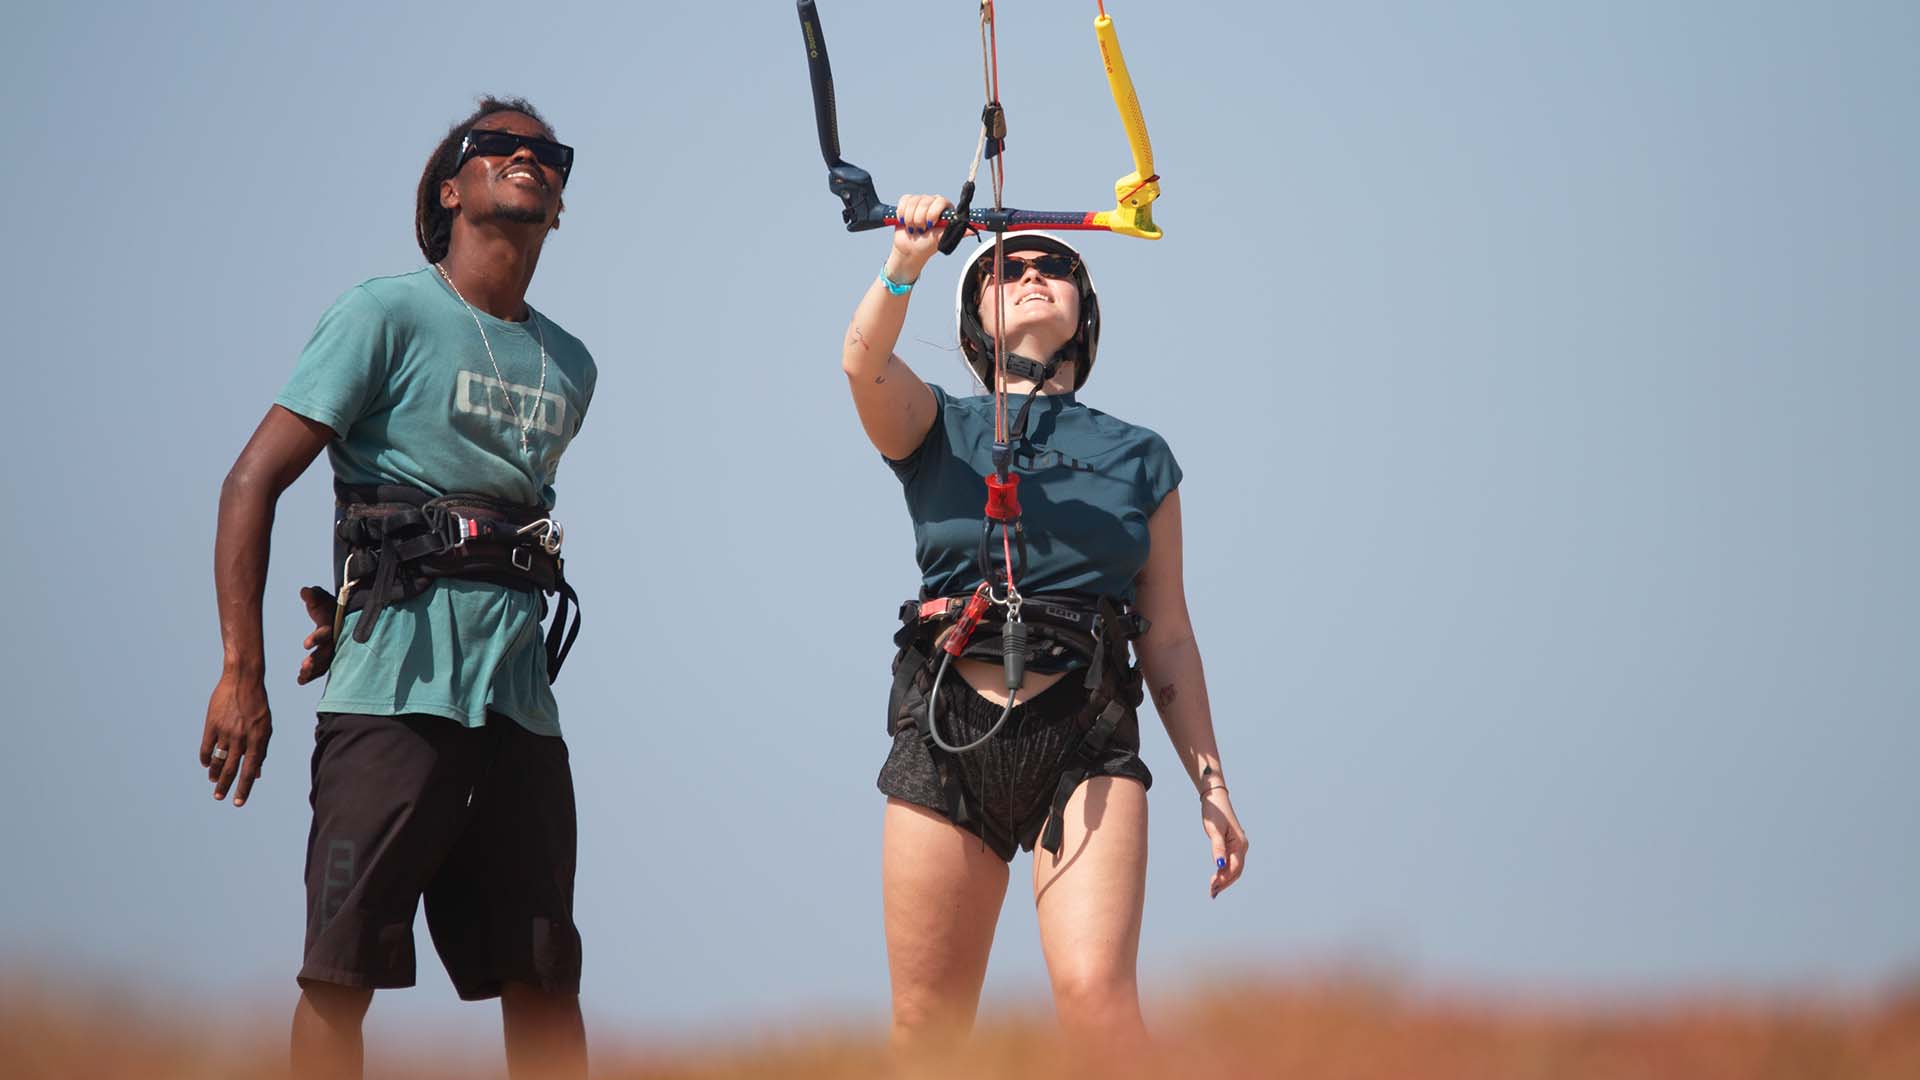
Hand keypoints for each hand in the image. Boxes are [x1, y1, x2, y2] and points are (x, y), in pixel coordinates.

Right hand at [201, 669, 272, 806]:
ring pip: (217, 760)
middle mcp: (242, 737)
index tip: (238, 802)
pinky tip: (207, 765)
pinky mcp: (212, 724)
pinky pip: (206, 748)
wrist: (243, 680)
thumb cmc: (258, 705)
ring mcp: (226, 731)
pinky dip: (206, 759)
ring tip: (214, 783)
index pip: (251, 769)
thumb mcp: (265, 727)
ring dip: (215, 774)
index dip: (244, 787)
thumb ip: (261, 750)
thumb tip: (257, 773)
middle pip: (231, 768)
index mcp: (258, 739)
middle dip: (226, 786)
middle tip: (220, 798)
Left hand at [296, 585, 336, 684]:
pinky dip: (311, 676)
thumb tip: (304, 591)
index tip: (305, 644)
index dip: (316, 638)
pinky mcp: (328, 658)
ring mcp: (332, 650)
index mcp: (332, 625)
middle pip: (327, 652)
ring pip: (325, 664)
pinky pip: (321, 669)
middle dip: (316, 659)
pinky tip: (299, 681)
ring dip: (313, 671)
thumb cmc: (327, 606)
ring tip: (301, 675)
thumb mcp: (320, 598)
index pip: (325, 632)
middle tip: (305, 665)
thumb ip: (313, 595)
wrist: (339, 615)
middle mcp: (334, 639)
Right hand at [887, 193, 952, 283]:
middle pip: (925, 201)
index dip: (933, 213)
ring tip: (914, 228)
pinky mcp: (908, 202)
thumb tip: (973, 231)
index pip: (940, 201)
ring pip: (913, 202)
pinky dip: (902, 213)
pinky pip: (904, 201)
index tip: (930, 225)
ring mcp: (920, 201)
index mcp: (945, 208)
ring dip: (910, 219)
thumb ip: (956, 232)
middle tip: (921, 230)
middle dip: (920, 218)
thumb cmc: (928, 244)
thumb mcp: (942, 238)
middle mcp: (933, 202)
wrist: (911, 249)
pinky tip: (904, 221)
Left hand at [1202, 787, 1249, 898]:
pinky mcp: (1232, 845)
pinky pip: (1230, 863)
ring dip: (1225, 880)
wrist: (1215, 798)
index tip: (1213, 886)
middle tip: (1212, 893)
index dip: (1225, 879)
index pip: (1235, 867)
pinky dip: (1224, 872)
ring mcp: (1238, 846)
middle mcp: (1242, 847)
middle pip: (1236, 871)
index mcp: (1240, 844)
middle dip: (1225, 883)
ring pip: (1234, 868)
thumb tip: (1220, 866)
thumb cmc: (1215, 813)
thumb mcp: (1214, 830)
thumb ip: (1218, 848)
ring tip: (1213, 890)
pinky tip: (1216, 879)